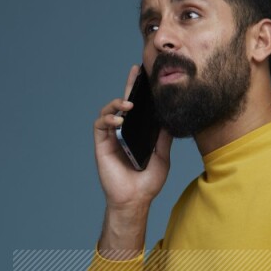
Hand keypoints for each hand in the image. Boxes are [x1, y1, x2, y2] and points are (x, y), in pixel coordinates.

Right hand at [93, 64, 172, 208]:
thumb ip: (163, 138)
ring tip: (128, 105)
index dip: (141, 93)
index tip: (148, 76)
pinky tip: (119, 120)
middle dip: (129, 86)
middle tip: (136, 70)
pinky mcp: (102, 145)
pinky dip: (108, 118)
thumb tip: (170, 118)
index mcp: (137, 134)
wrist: (135, 200)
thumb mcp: (162, 157)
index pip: (139, 109)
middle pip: (124, 104)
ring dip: (117, 104)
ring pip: (109, 111)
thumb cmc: (148, 182)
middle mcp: (124, 133)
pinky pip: (100, 125)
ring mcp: (112, 138)